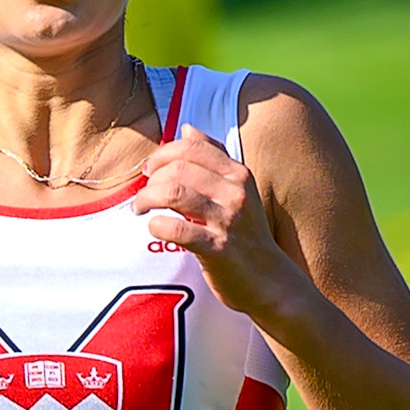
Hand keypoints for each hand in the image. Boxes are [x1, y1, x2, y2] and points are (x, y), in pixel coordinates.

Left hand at [135, 124, 305, 320]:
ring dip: (147, 198)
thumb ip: (214, 158)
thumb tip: (188, 128)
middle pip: (178, 167)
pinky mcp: (218, 248)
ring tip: (140, 209)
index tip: (150, 169)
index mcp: (239, 174)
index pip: (192, 147)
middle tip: (143, 195)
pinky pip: (176, 229)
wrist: (269, 281)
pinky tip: (155, 228)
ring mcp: (228, 220)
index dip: (163, 153)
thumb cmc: (246, 235)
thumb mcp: (237, 191)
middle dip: (152, 178)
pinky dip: (157, 225)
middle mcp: (236, 192)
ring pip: (173, 192)